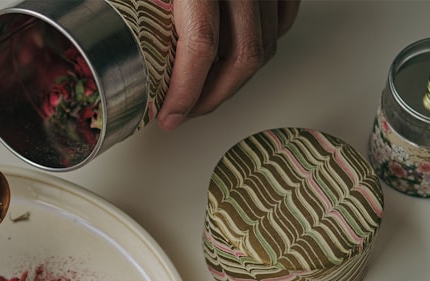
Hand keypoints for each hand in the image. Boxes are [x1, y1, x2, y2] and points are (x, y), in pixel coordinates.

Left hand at [158, 0, 300, 128]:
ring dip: (235, 77)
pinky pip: (283, 21)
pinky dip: (262, 47)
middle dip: (212, 96)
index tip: (170, 114)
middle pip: (240, 56)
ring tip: (206, 89)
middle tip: (186, 111)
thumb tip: (146, 61)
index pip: (202, 46)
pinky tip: (236, 59)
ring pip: (264, 45)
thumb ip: (154, 17)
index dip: (185, 91)